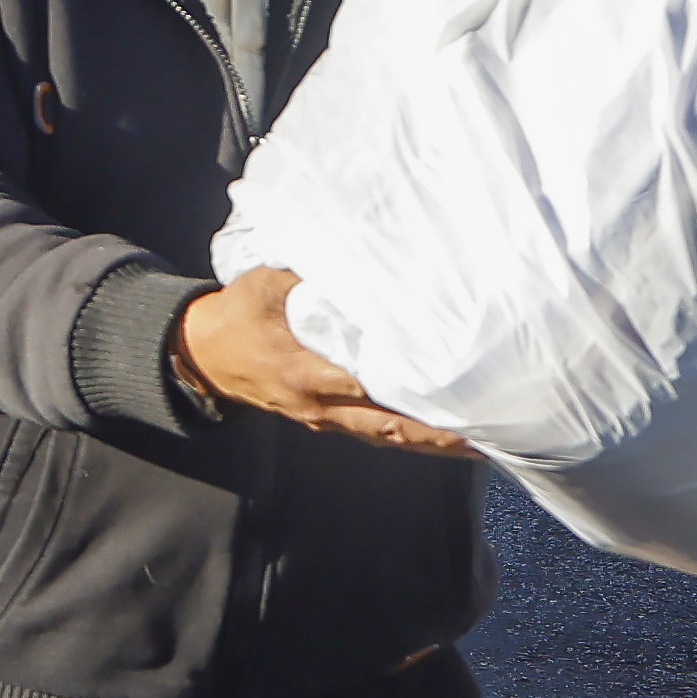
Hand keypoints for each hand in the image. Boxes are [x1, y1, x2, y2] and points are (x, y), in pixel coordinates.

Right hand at [176, 267, 472, 454]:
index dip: (413, 383)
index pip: (370, 380)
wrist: (204, 355)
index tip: (457, 379)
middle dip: (440, 429)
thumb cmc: (239, 314)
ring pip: (389, 437)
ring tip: (485, 439)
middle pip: (391, 424)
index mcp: (306, 368)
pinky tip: (448, 434)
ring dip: (435, 441)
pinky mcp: (328, 422)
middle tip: (492, 426)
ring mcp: (325, 418)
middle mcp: (321, 403)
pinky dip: (414, 437)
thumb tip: (358, 256)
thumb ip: (310, 275)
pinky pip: (377, 433)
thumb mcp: (266, 282)